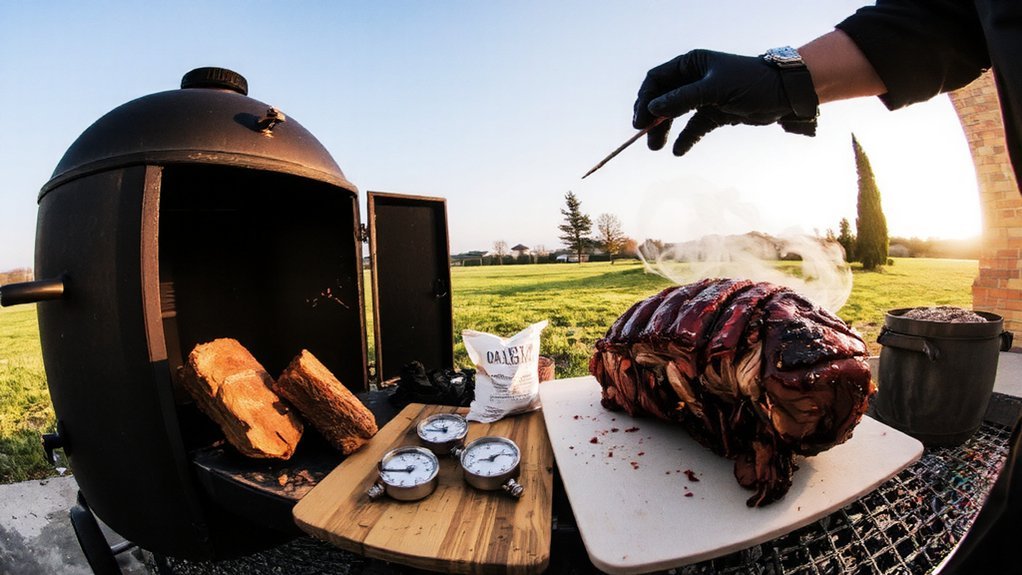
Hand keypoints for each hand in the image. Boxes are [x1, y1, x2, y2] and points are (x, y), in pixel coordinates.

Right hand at [633, 49, 817, 155]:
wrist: (784, 95)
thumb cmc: (751, 82)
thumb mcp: (714, 89)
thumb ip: (682, 99)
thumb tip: (652, 108)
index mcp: (691, 64)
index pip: (656, 79)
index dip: (644, 99)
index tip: (640, 121)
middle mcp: (694, 79)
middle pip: (662, 99)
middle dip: (652, 118)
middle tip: (645, 137)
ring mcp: (704, 97)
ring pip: (675, 115)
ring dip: (664, 130)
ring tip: (658, 147)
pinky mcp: (714, 114)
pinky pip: (693, 128)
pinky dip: (685, 139)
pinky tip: (678, 150)